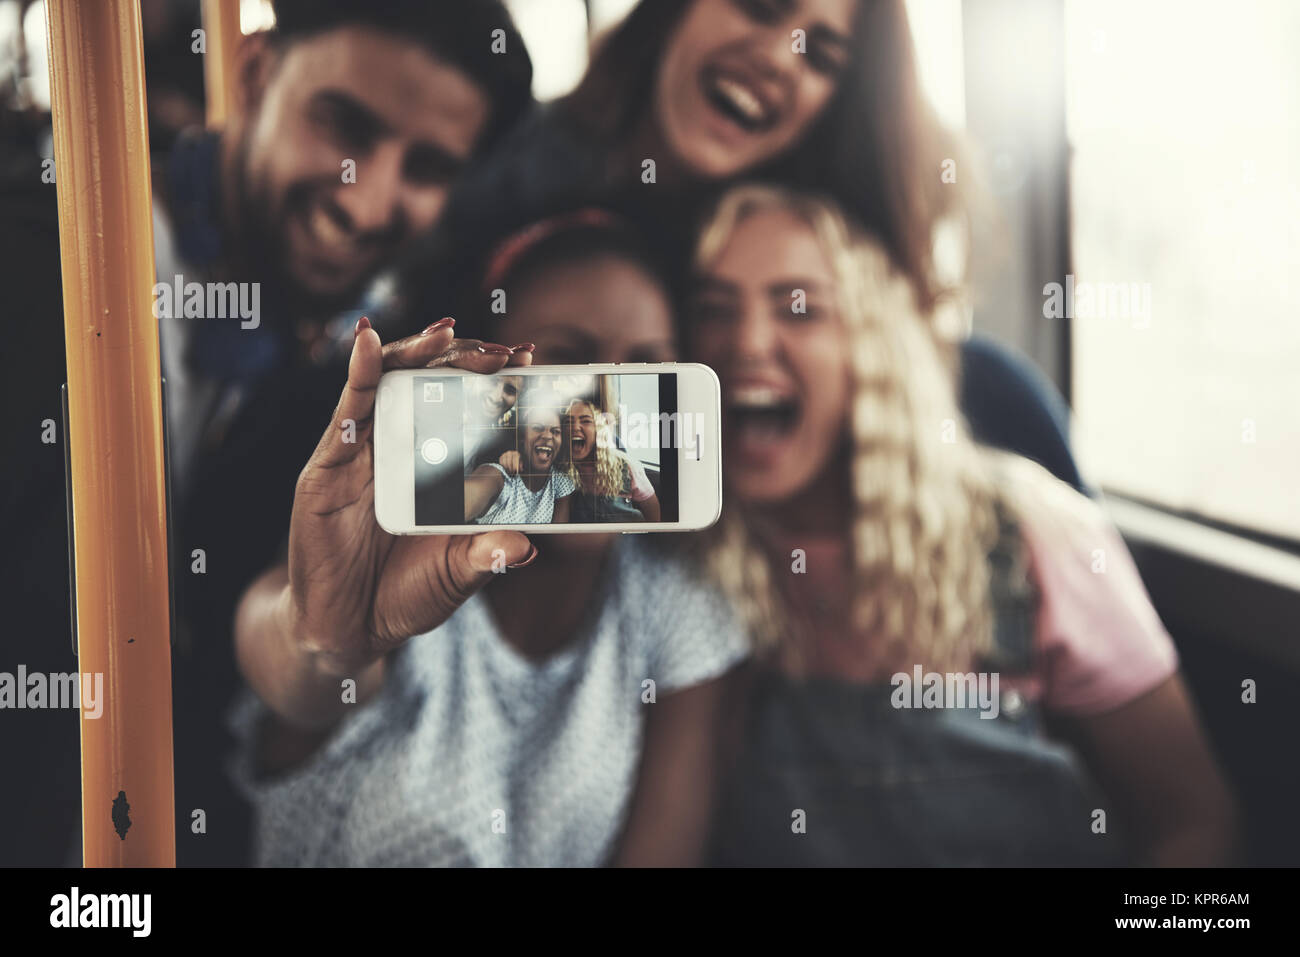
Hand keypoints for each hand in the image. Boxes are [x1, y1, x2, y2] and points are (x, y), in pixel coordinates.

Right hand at [286, 319, 535, 675]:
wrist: (347, 632)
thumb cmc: (405, 596)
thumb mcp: (457, 575)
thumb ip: (487, 556)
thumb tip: (525, 545)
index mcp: (437, 468)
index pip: (468, 408)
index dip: (494, 381)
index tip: (527, 357)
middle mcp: (400, 451)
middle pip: (429, 384)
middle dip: (462, 358)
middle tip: (496, 349)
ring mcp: (362, 456)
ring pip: (387, 384)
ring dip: (415, 351)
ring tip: (444, 333)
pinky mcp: (327, 468)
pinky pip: (345, 412)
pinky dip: (357, 371)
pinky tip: (369, 341)